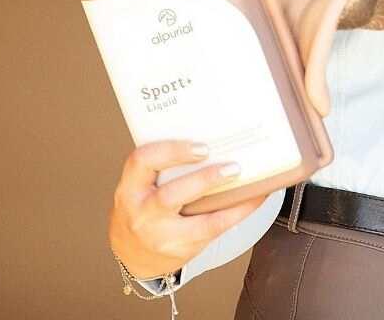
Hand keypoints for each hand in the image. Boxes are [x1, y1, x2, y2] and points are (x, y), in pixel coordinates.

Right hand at [108, 140, 269, 279]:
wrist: (133, 253)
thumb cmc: (142, 207)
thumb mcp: (139, 185)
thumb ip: (160, 165)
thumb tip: (208, 131)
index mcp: (130, 188)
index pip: (142, 162)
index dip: (172, 151)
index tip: (201, 146)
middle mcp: (141, 214)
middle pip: (170, 196)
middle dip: (204, 180)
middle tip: (232, 166)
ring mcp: (160, 235)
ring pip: (196, 219)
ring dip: (227, 199)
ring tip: (245, 180)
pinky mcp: (180, 249)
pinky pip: (213, 229)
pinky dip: (237, 212)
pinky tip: (253, 198)